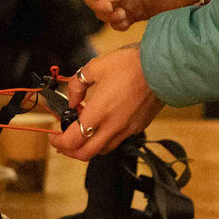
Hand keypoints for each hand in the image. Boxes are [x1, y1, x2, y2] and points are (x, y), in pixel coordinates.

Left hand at [52, 45, 163, 160]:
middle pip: (86, 154)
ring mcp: (127, 129)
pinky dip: (106, 138)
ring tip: (84, 130)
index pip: (73, 140)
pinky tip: (105, 123)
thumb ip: (78, 85)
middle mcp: (112, 127)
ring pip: (103, 149)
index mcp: (98, 113)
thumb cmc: (131, 65)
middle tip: (65, 142)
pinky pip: (118, 140)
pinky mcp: (139, 127)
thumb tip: (73, 99)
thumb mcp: (96, 66)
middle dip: (71, 151)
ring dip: (89, 145)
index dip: (59, 142)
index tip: (55, 137)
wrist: (163, 68)